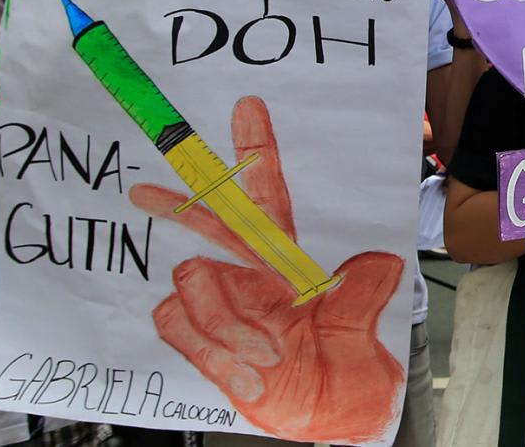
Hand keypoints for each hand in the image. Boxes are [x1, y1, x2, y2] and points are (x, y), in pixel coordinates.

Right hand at [129, 97, 404, 442]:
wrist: (325, 417)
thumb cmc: (344, 374)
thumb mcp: (360, 336)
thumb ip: (363, 297)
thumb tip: (381, 260)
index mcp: (290, 263)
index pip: (269, 198)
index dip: (257, 153)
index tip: (249, 108)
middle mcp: (251, 275)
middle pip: (212, 223)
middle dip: (182, 202)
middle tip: (143, 190)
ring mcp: (221, 303)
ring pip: (193, 282)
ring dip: (231, 326)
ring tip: (270, 357)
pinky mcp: (197, 335)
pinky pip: (178, 322)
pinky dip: (214, 352)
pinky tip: (248, 375)